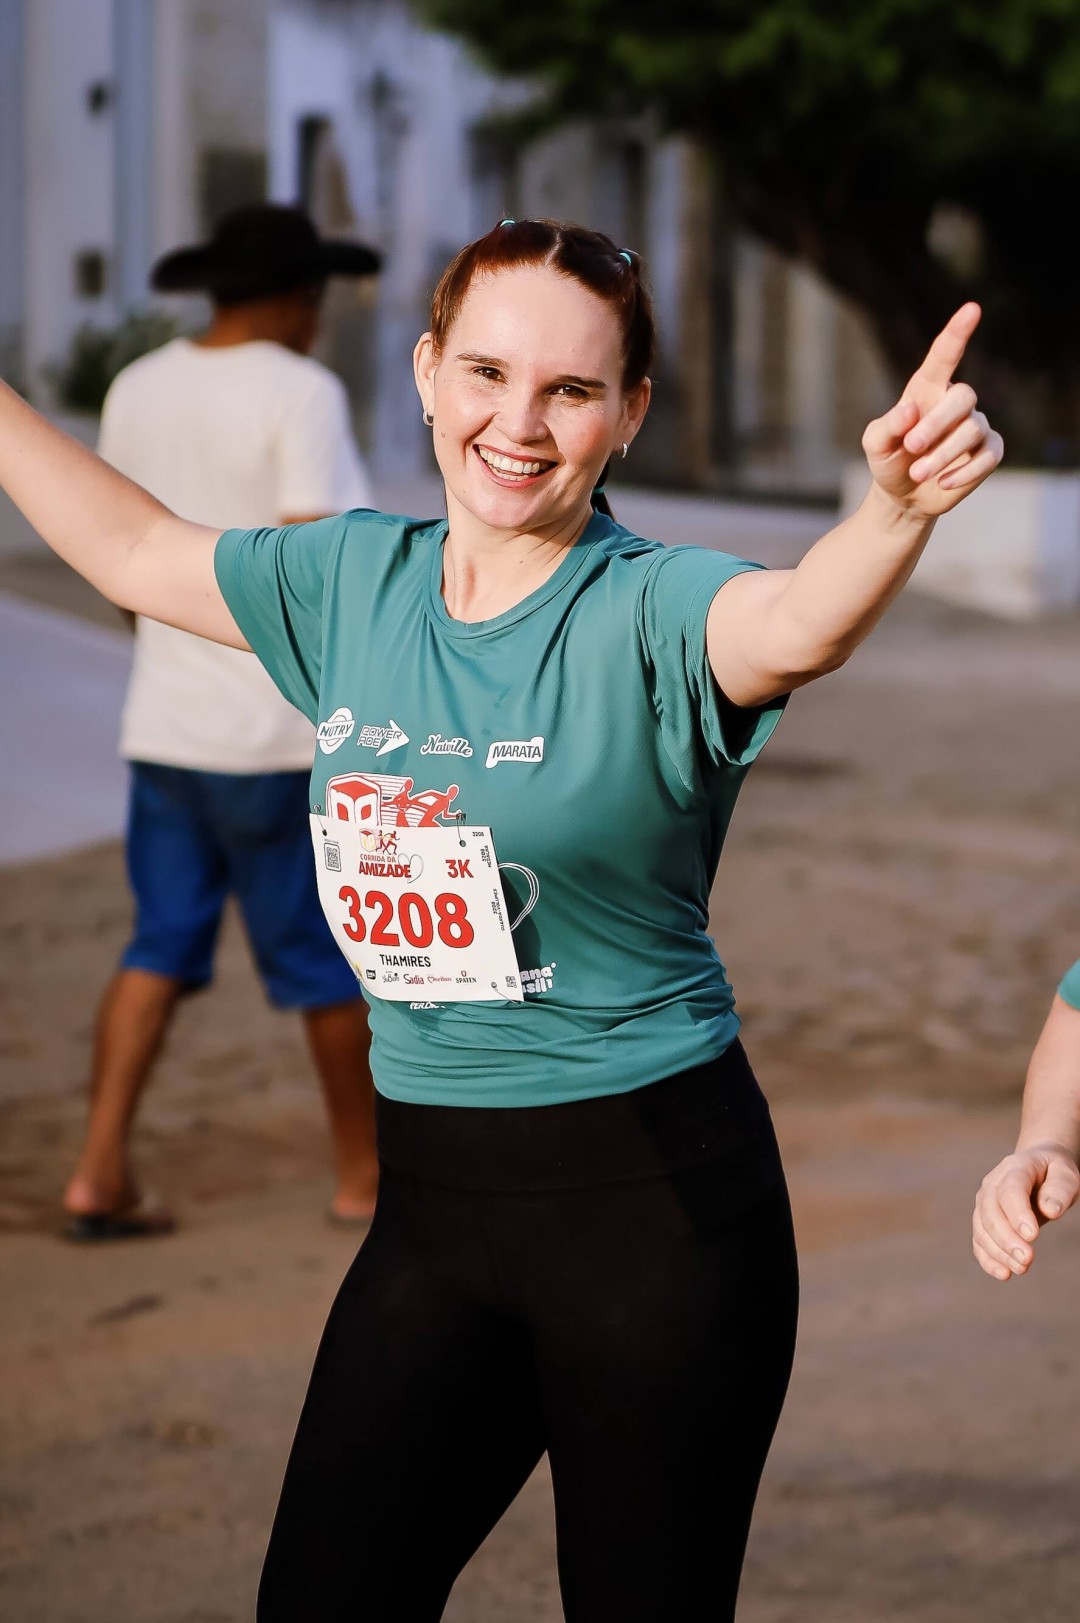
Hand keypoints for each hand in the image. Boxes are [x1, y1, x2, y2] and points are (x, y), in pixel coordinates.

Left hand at [862, 304, 1003, 518]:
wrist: (903, 497)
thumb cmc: (889, 461)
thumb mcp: (875, 444)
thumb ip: (886, 426)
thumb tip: (910, 411)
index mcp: (927, 389)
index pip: (944, 355)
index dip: (957, 332)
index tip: (972, 309)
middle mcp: (954, 402)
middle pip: (964, 396)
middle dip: (938, 422)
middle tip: (912, 445)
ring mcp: (975, 426)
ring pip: (973, 429)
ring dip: (943, 454)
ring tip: (918, 472)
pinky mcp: (988, 452)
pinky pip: (989, 455)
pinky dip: (967, 471)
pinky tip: (944, 482)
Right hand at [972, 1143, 1079, 1280]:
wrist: (1038, 1168)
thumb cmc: (1053, 1172)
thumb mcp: (1065, 1174)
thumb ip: (1060, 1189)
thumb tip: (1051, 1210)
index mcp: (1014, 1168)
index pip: (1010, 1190)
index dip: (1018, 1213)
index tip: (1032, 1236)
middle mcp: (992, 1184)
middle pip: (990, 1212)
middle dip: (1006, 1238)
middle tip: (1027, 1259)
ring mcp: (984, 1203)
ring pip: (982, 1229)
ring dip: (998, 1252)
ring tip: (1021, 1269)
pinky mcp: (983, 1221)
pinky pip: (979, 1241)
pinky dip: (988, 1259)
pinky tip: (1004, 1273)